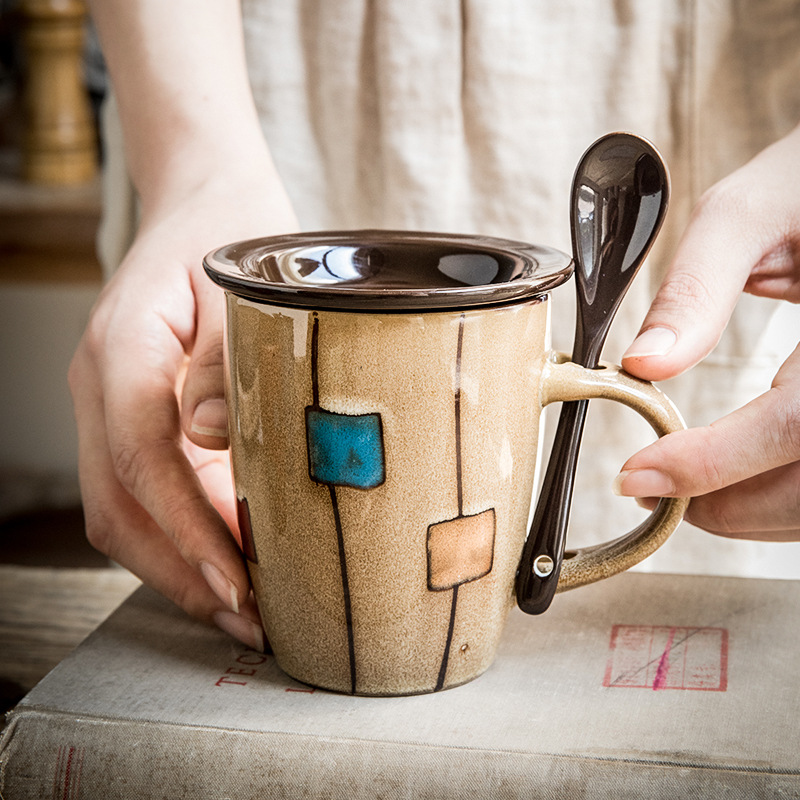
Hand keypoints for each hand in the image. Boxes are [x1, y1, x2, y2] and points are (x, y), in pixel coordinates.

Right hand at [69, 170, 298, 644]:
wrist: (207, 201)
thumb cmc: (235, 232)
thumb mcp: (245, 280)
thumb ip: (223, 361)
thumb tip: (210, 442)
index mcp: (123, 347)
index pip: (140, 456)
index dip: (185, 528)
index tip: (237, 581)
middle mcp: (102, 385)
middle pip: (119, 504)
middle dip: (181, 572)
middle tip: (251, 621)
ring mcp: (110, 406)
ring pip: (123, 510)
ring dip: (178, 567)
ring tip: (246, 610)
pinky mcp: (135, 418)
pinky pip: (143, 493)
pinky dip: (181, 537)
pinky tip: (231, 561)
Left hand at [615, 124, 799, 540]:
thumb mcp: (750, 213)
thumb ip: (696, 288)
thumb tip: (643, 363)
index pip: (794, 426)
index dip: (711, 464)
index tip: (636, 476)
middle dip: (728, 505)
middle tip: (652, 490)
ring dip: (754, 511)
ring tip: (683, 489)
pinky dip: (780, 492)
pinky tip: (738, 475)